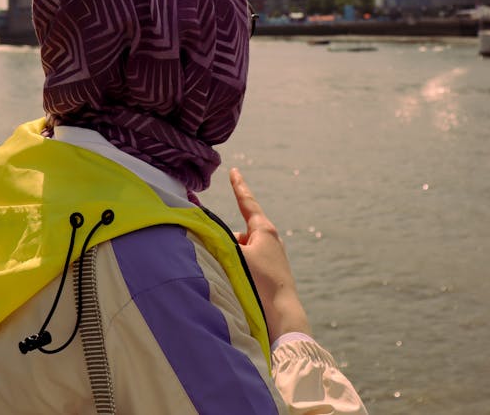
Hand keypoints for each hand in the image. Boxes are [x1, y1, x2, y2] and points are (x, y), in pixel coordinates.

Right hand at [229, 167, 311, 343]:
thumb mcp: (235, 255)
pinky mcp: (271, 275)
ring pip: (241, 250)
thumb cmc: (259, 283)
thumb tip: (206, 232)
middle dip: (226, 242)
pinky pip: (248, 265)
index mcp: (263, 230)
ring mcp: (272, 258)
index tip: (234, 171)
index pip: (246, 202)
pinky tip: (236, 286)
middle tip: (221, 258)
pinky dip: (238, 270)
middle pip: (239, 232)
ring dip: (231, 258)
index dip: (238, 186)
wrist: (283, 318)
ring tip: (231, 278)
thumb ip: (219, 240)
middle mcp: (270, 240)